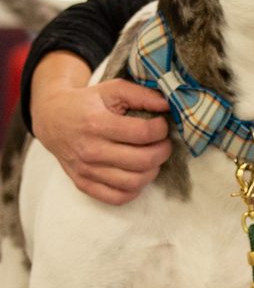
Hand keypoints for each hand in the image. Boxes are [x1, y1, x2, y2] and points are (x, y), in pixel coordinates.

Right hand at [33, 52, 171, 204]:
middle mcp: (90, 150)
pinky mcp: (83, 184)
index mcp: (96, 123)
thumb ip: (142, 94)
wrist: (52, 119)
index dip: (161, 129)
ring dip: (152, 170)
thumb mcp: (112, 90)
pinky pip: (118, 198)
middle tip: (162, 143)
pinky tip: (136, 173)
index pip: (144, 133)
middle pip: (144, 161)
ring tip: (151, 157)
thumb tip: (167, 104)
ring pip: (134, 182)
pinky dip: (134, 189)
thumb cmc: (87, 103)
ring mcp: (86, 170)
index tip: (161, 125)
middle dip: (163, 151)